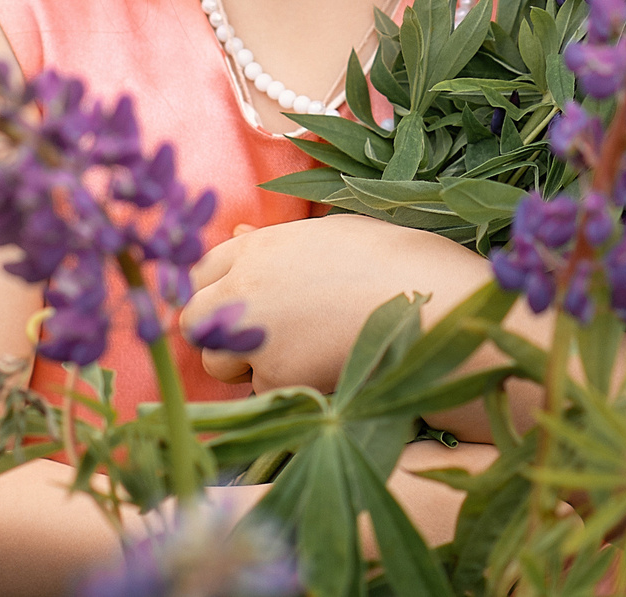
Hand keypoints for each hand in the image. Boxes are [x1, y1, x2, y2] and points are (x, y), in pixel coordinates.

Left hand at [180, 214, 491, 394]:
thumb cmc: (392, 260)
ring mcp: (257, 334)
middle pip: (193, 319)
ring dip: (244, 365)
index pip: (199, 271)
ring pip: (217, 362)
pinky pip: (260, 391)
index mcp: (258, 245)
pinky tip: (323, 368)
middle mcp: (245, 286)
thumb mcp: (329, 234)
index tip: (238, 303)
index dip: (217, 290)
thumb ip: (276, 243)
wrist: (433, 303)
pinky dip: (283, 389)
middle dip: (215, 332)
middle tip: (255, 339)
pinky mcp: (277, 376)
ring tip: (298, 352)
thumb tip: (236, 235)